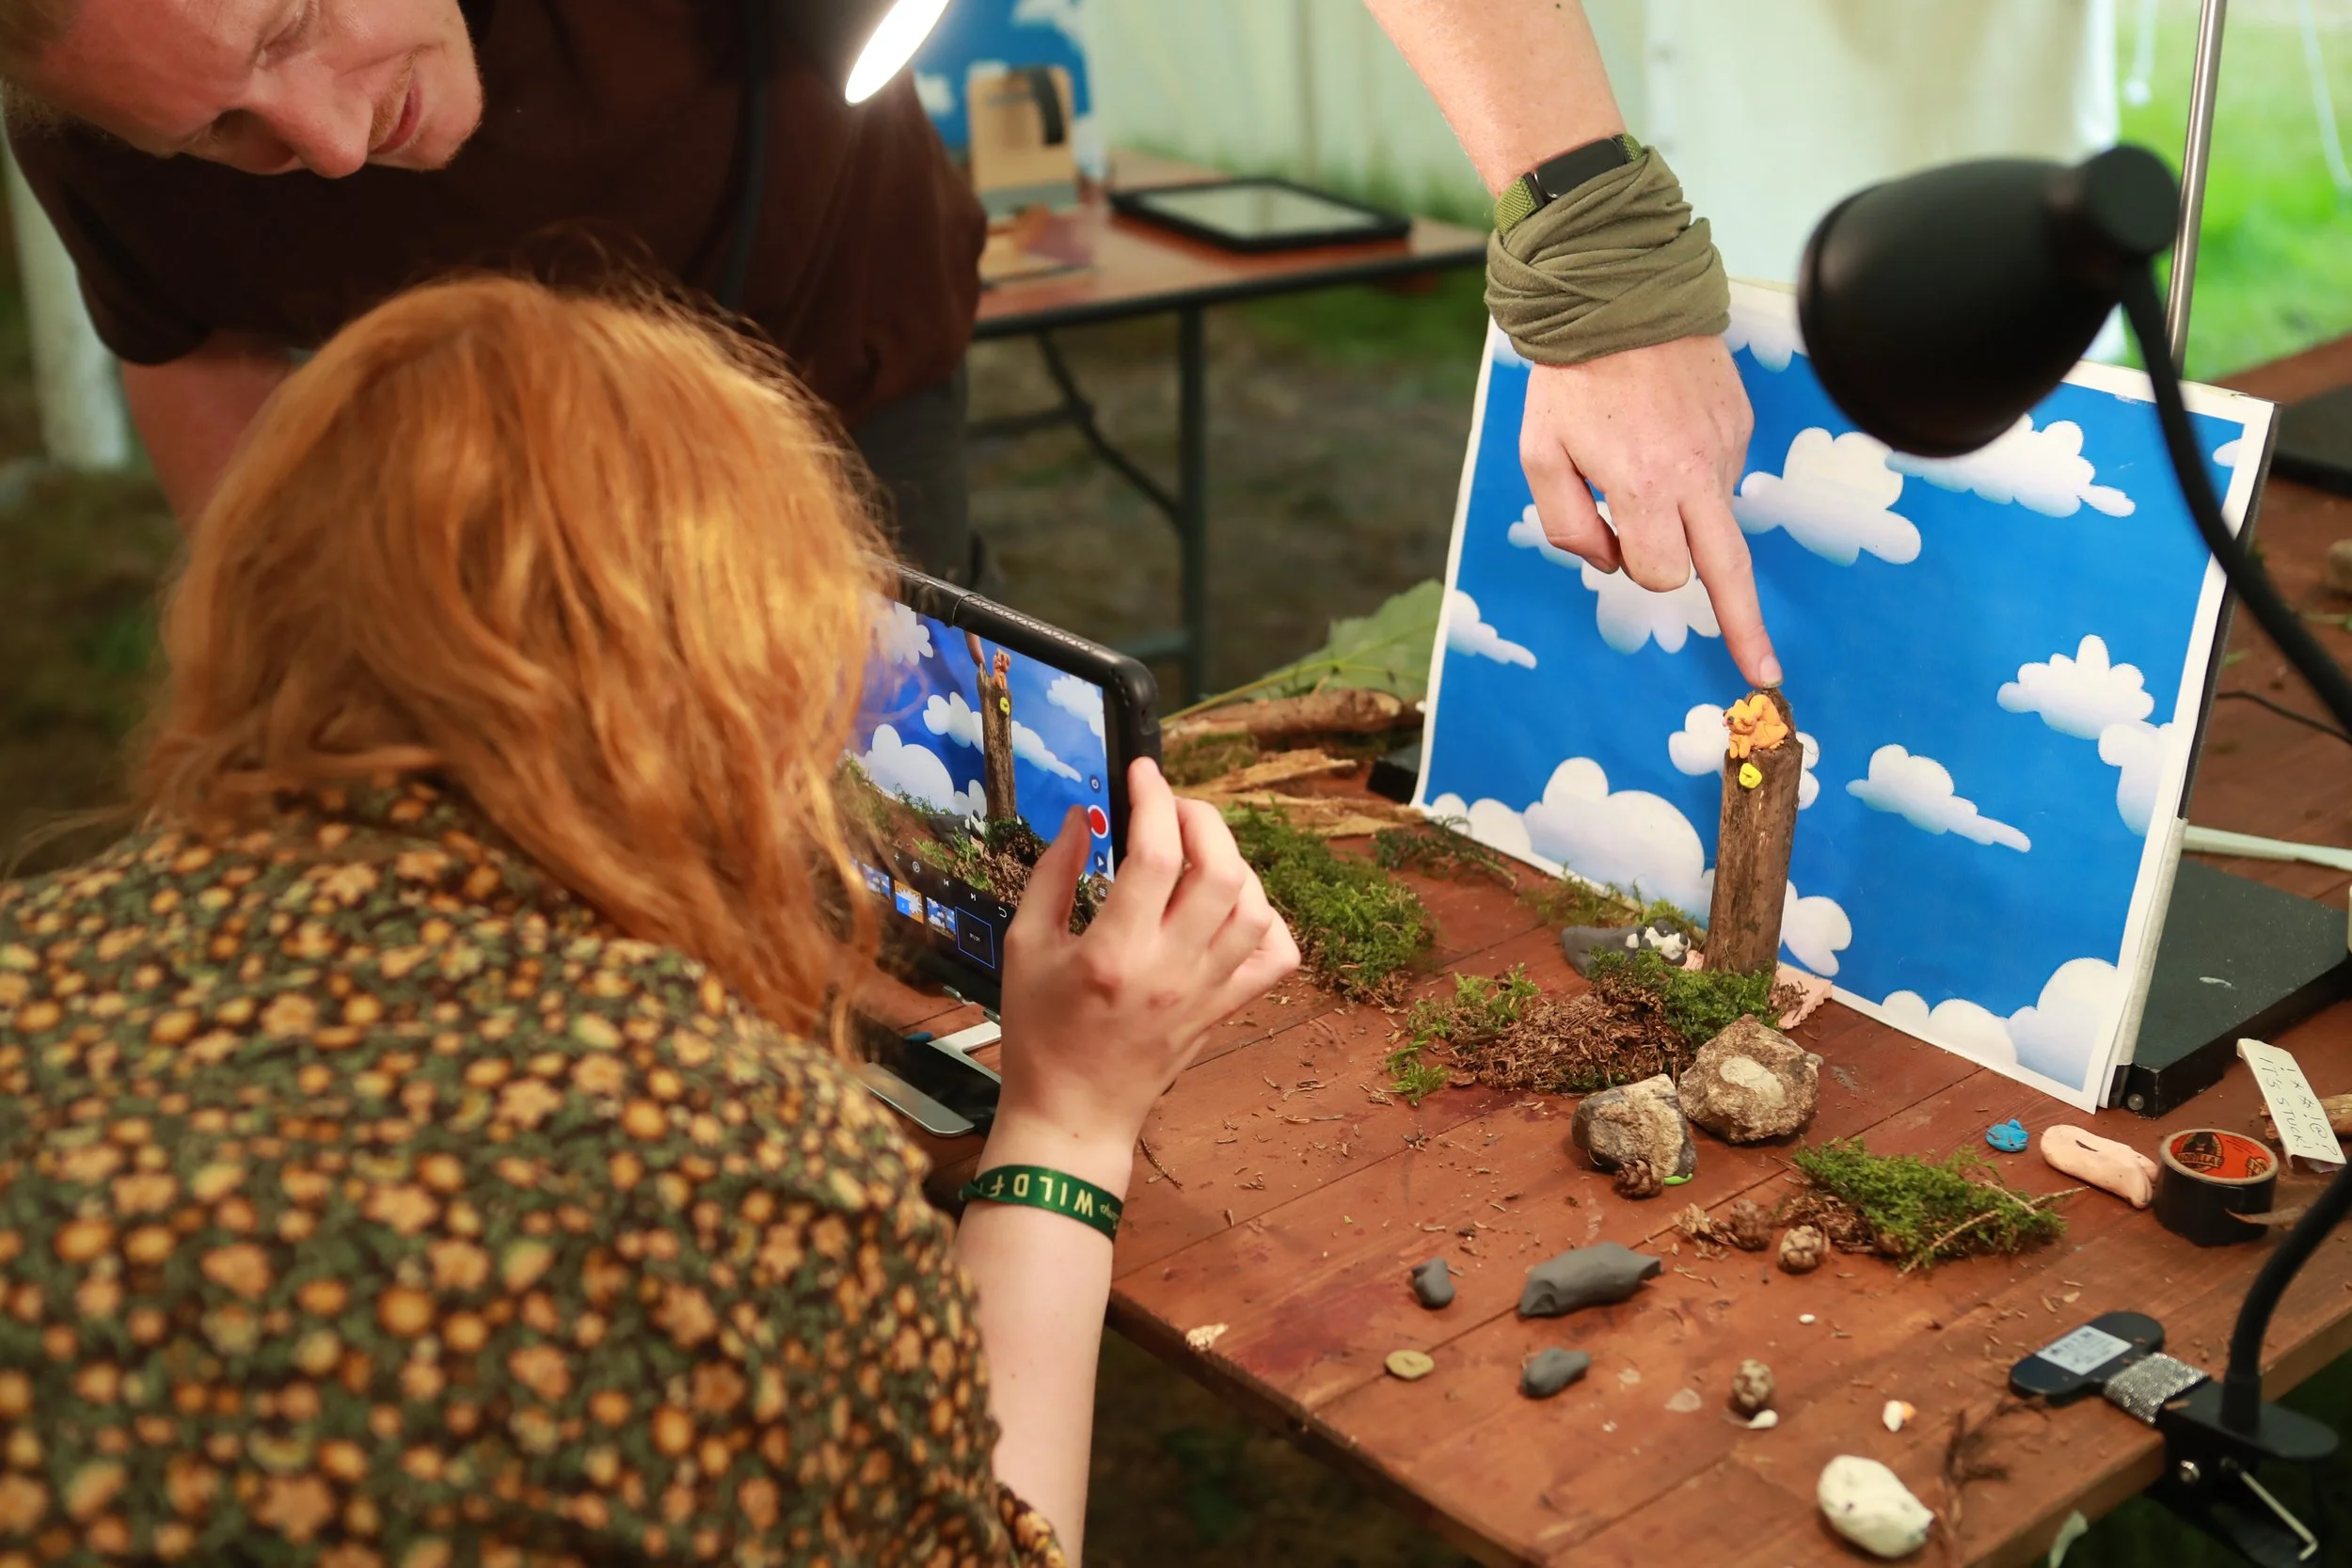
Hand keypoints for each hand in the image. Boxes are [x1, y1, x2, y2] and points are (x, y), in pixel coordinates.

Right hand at [990, 759, 1299, 1187]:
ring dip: (1234, 862)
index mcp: (1115, 953)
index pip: (1157, 855)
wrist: (1074, 1113)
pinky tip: (1232, 906)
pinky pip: (1275, 958)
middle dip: (1202, 818)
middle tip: (1170, 807)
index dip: (1155, 799)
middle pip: (1222, 870)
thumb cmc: (1039, 1033)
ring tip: (1197, 852)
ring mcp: (1206, 993)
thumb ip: (1053, 875)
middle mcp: (1171, 971)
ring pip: (1255, 907)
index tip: (1142, 773)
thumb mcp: (1023, 947)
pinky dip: (1267, 920)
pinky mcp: (1225, 1010)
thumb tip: (1084, 816)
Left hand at [1520, 334, 1779, 686]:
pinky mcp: (1740, 423)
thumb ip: (1569, 526)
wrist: (1620, 293)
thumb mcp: (1540, 456)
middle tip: (1765, 674)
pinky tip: (1661, 432)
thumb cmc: (1570, 379)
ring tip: (1639, 456)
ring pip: (1714, 517)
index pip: (1659, 572)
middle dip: (1746, 628)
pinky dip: (1691, 472)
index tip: (1625, 562)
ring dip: (1684, 513)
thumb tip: (1611, 561)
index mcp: (1646, 487)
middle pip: (1731, 572)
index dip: (1634, 568)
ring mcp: (1727, 446)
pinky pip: (1719, 473)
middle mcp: (1698, 473)